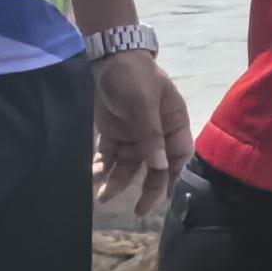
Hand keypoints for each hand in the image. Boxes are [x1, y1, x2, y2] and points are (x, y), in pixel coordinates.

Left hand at [94, 49, 192, 218]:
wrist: (108, 60)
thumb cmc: (134, 77)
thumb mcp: (144, 103)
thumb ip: (151, 134)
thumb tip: (159, 166)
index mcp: (174, 122)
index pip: (178, 154)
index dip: (173, 175)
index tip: (164, 196)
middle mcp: (157, 133)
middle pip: (155, 166)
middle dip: (147, 188)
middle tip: (138, 210)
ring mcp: (134, 136)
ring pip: (130, 166)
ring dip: (118, 182)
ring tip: (103, 197)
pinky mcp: (113, 136)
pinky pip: (109, 158)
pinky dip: (102, 169)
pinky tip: (93, 178)